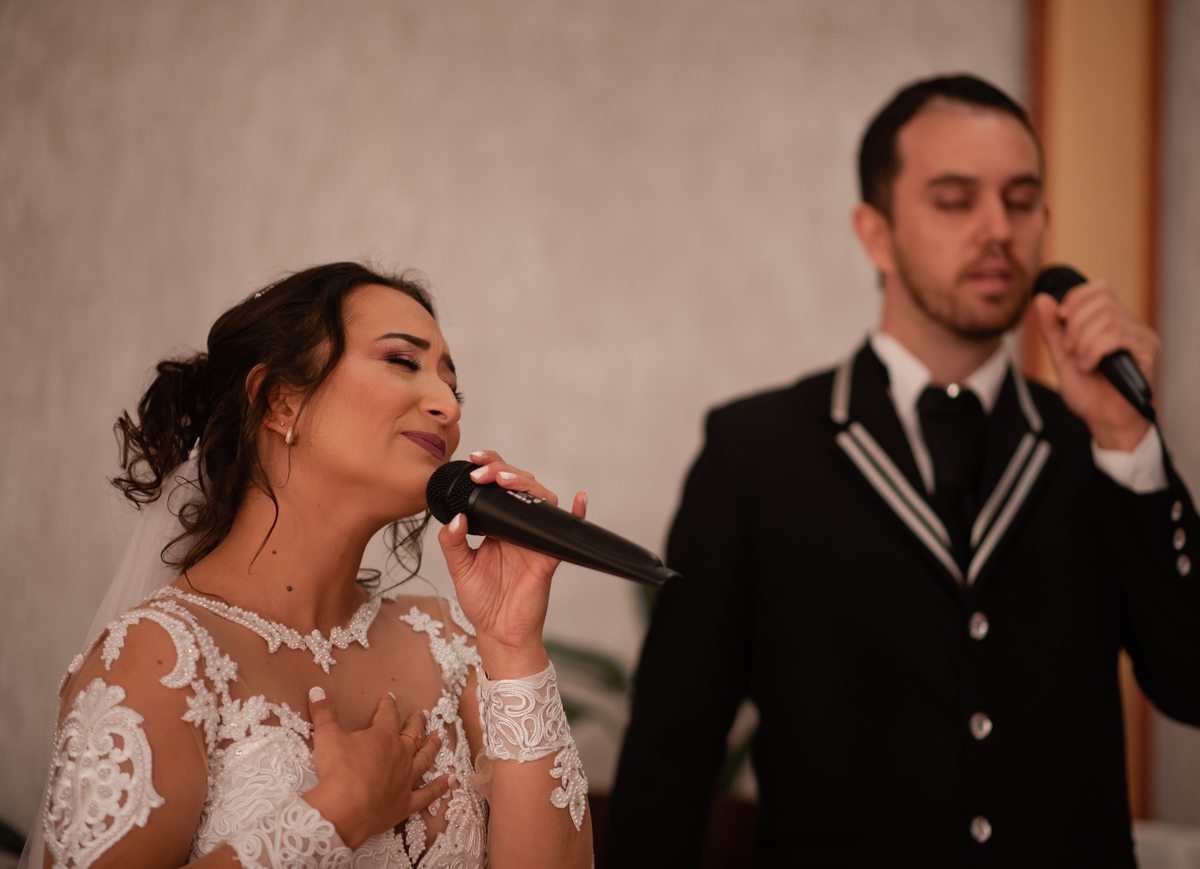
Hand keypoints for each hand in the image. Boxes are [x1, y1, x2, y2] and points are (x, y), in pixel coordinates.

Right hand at [301, 689, 450, 849]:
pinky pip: (428, 794)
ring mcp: (406, 779)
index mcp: (383, 737)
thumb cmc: (337, 771)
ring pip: (424, 758)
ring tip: (441, 736)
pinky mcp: (406, 803)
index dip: (388, 705)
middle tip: (423, 714)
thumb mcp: (326, 736)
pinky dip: (440, 787)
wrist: (343, 809)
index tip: (389, 697)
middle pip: (412, 734)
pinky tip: (451, 780)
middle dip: (416, 722)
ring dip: (433, 746)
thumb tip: (317, 691)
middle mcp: (400, 755)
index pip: (387, 715)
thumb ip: (324, 713)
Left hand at [438, 450, 586, 677]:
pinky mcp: (550, 555)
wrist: (499, 631)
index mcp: (498, 525)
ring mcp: (536, 538)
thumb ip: (453, 542)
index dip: (490, 468)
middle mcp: (519, 526)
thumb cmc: (482, 601)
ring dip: (526, 485)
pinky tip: (580, 499)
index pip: (497, 488)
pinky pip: (566, 531)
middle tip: (483, 473)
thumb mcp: (460, 568)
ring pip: (541, 500)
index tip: (475, 460)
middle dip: (503, 471)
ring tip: (505, 481)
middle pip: (520, 486)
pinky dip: (577, 513)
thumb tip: (456, 517)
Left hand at [1033, 280, 1157, 450]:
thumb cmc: (1089, 392)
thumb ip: (1052, 329)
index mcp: (1112, 322)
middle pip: (1101, 299)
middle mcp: (1130, 324)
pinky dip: (1094, 350)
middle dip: (1075, 324)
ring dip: (1084, 342)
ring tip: (1082, 363)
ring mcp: (1141, 336)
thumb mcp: (1061, 356)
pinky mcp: (1148, 350)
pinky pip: (1117, 335)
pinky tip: (1090, 366)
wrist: (1102, 420)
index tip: (1061, 320)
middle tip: (1070, 349)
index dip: (1075, 300)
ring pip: (1107, 318)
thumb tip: (1042, 298)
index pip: (1098, 288)